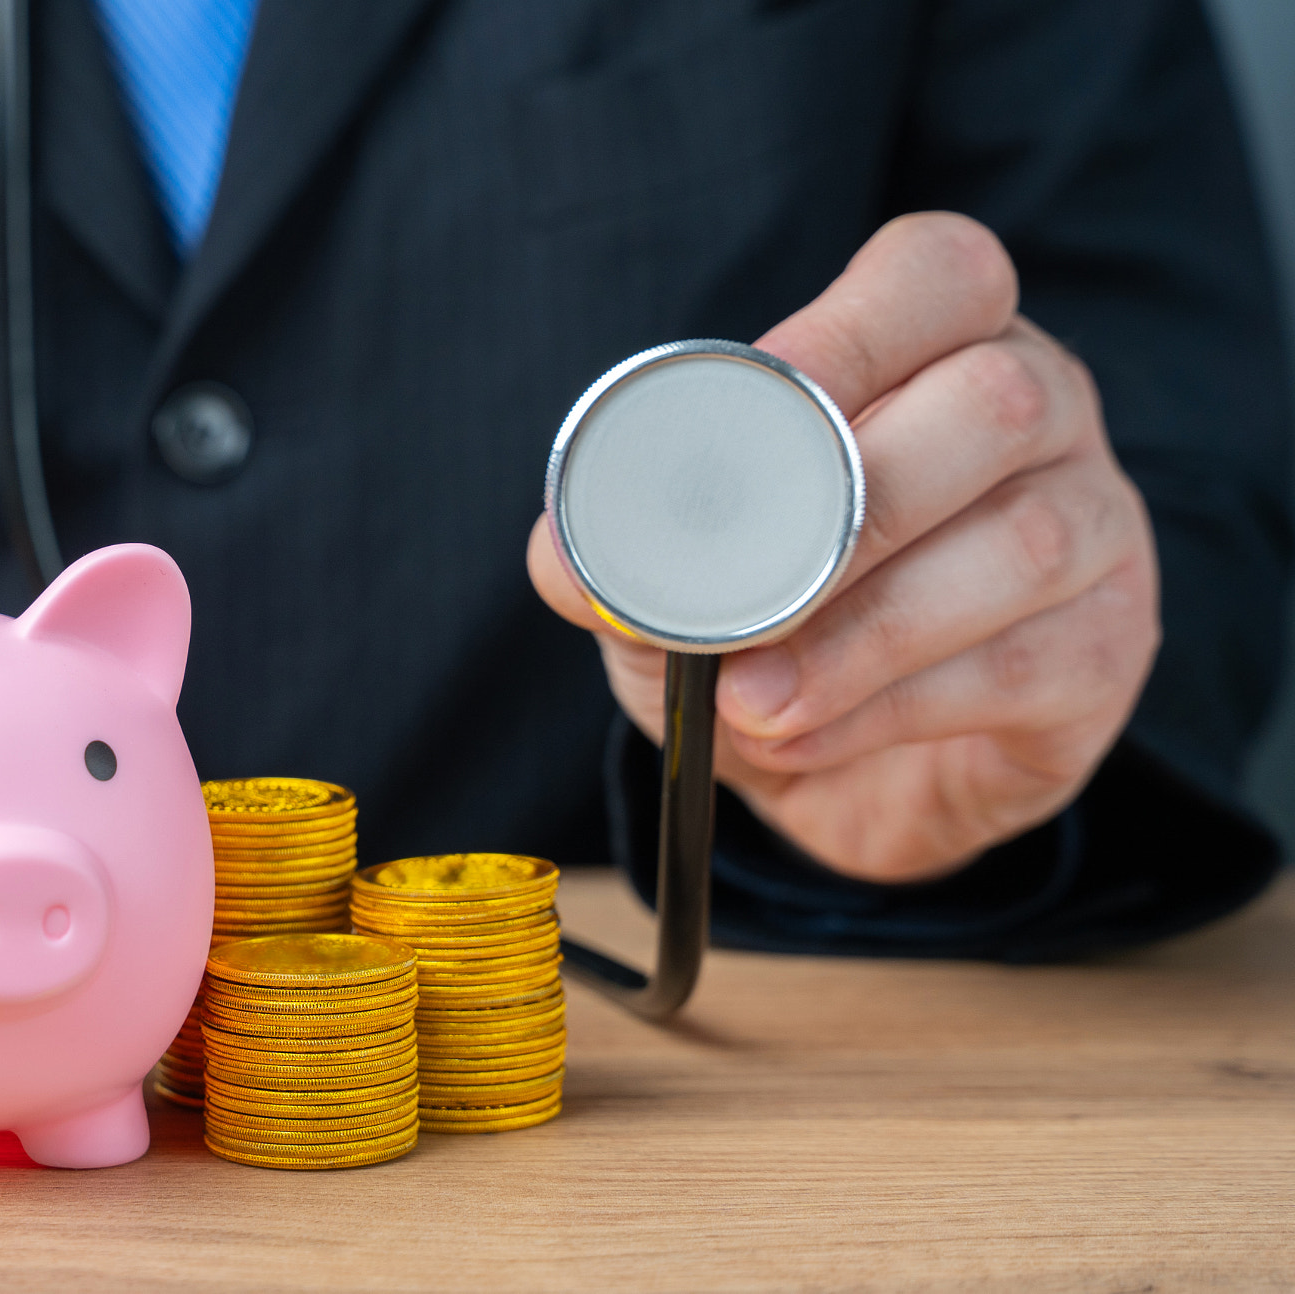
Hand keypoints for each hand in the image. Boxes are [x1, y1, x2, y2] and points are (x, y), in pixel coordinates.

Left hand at [528, 212, 1159, 883]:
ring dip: (865, 634)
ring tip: (752, 701)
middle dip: (858, 504)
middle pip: (997, 401)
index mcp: (935, 344)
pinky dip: (892, 708)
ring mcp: (1098, 526)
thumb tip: (564, 559)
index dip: (852, 330)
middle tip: (746, 600)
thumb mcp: (675, 582)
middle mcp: (1042, 411)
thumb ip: (625, 553)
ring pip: (1022, 546)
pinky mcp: (1107, 650)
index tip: (761, 398)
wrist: (836, 770)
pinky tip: (806, 735)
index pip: (939, 273)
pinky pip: (1023, 667)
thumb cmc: (766, 625)